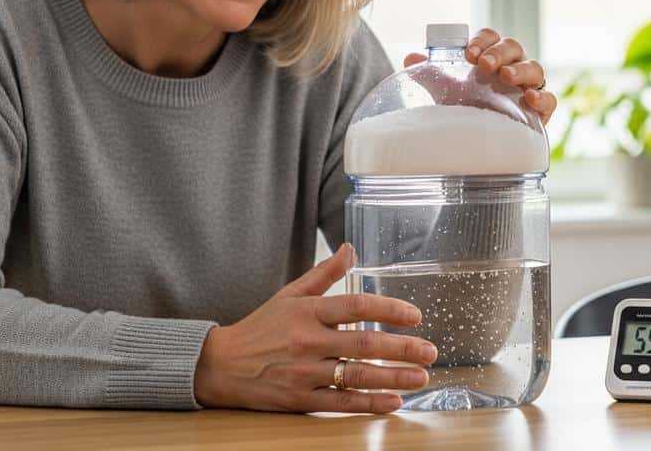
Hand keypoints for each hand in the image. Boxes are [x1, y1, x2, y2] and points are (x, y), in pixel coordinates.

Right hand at [192, 243, 436, 412]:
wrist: (220, 365)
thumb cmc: (260, 328)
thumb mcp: (289, 294)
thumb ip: (323, 274)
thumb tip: (350, 248)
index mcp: (308, 311)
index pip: (356, 306)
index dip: (389, 309)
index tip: (415, 315)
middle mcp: (308, 341)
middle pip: (364, 343)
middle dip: (402, 348)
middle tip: (430, 351)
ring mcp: (304, 373)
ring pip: (356, 375)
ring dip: (393, 377)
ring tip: (420, 377)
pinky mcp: (300, 399)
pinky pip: (340, 402)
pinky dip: (368, 403)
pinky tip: (392, 402)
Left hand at [404, 28, 557, 124]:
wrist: (480, 146)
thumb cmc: (467, 110)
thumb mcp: (447, 92)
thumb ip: (431, 75)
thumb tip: (410, 58)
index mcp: (492, 58)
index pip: (492, 38)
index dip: (482, 41)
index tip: (468, 53)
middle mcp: (513, 68)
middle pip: (514, 48)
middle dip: (499, 53)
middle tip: (484, 65)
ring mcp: (529, 88)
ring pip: (535, 68)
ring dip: (521, 69)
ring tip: (506, 76)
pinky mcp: (540, 112)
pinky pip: (550, 99)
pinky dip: (543, 97)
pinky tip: (530, 98)